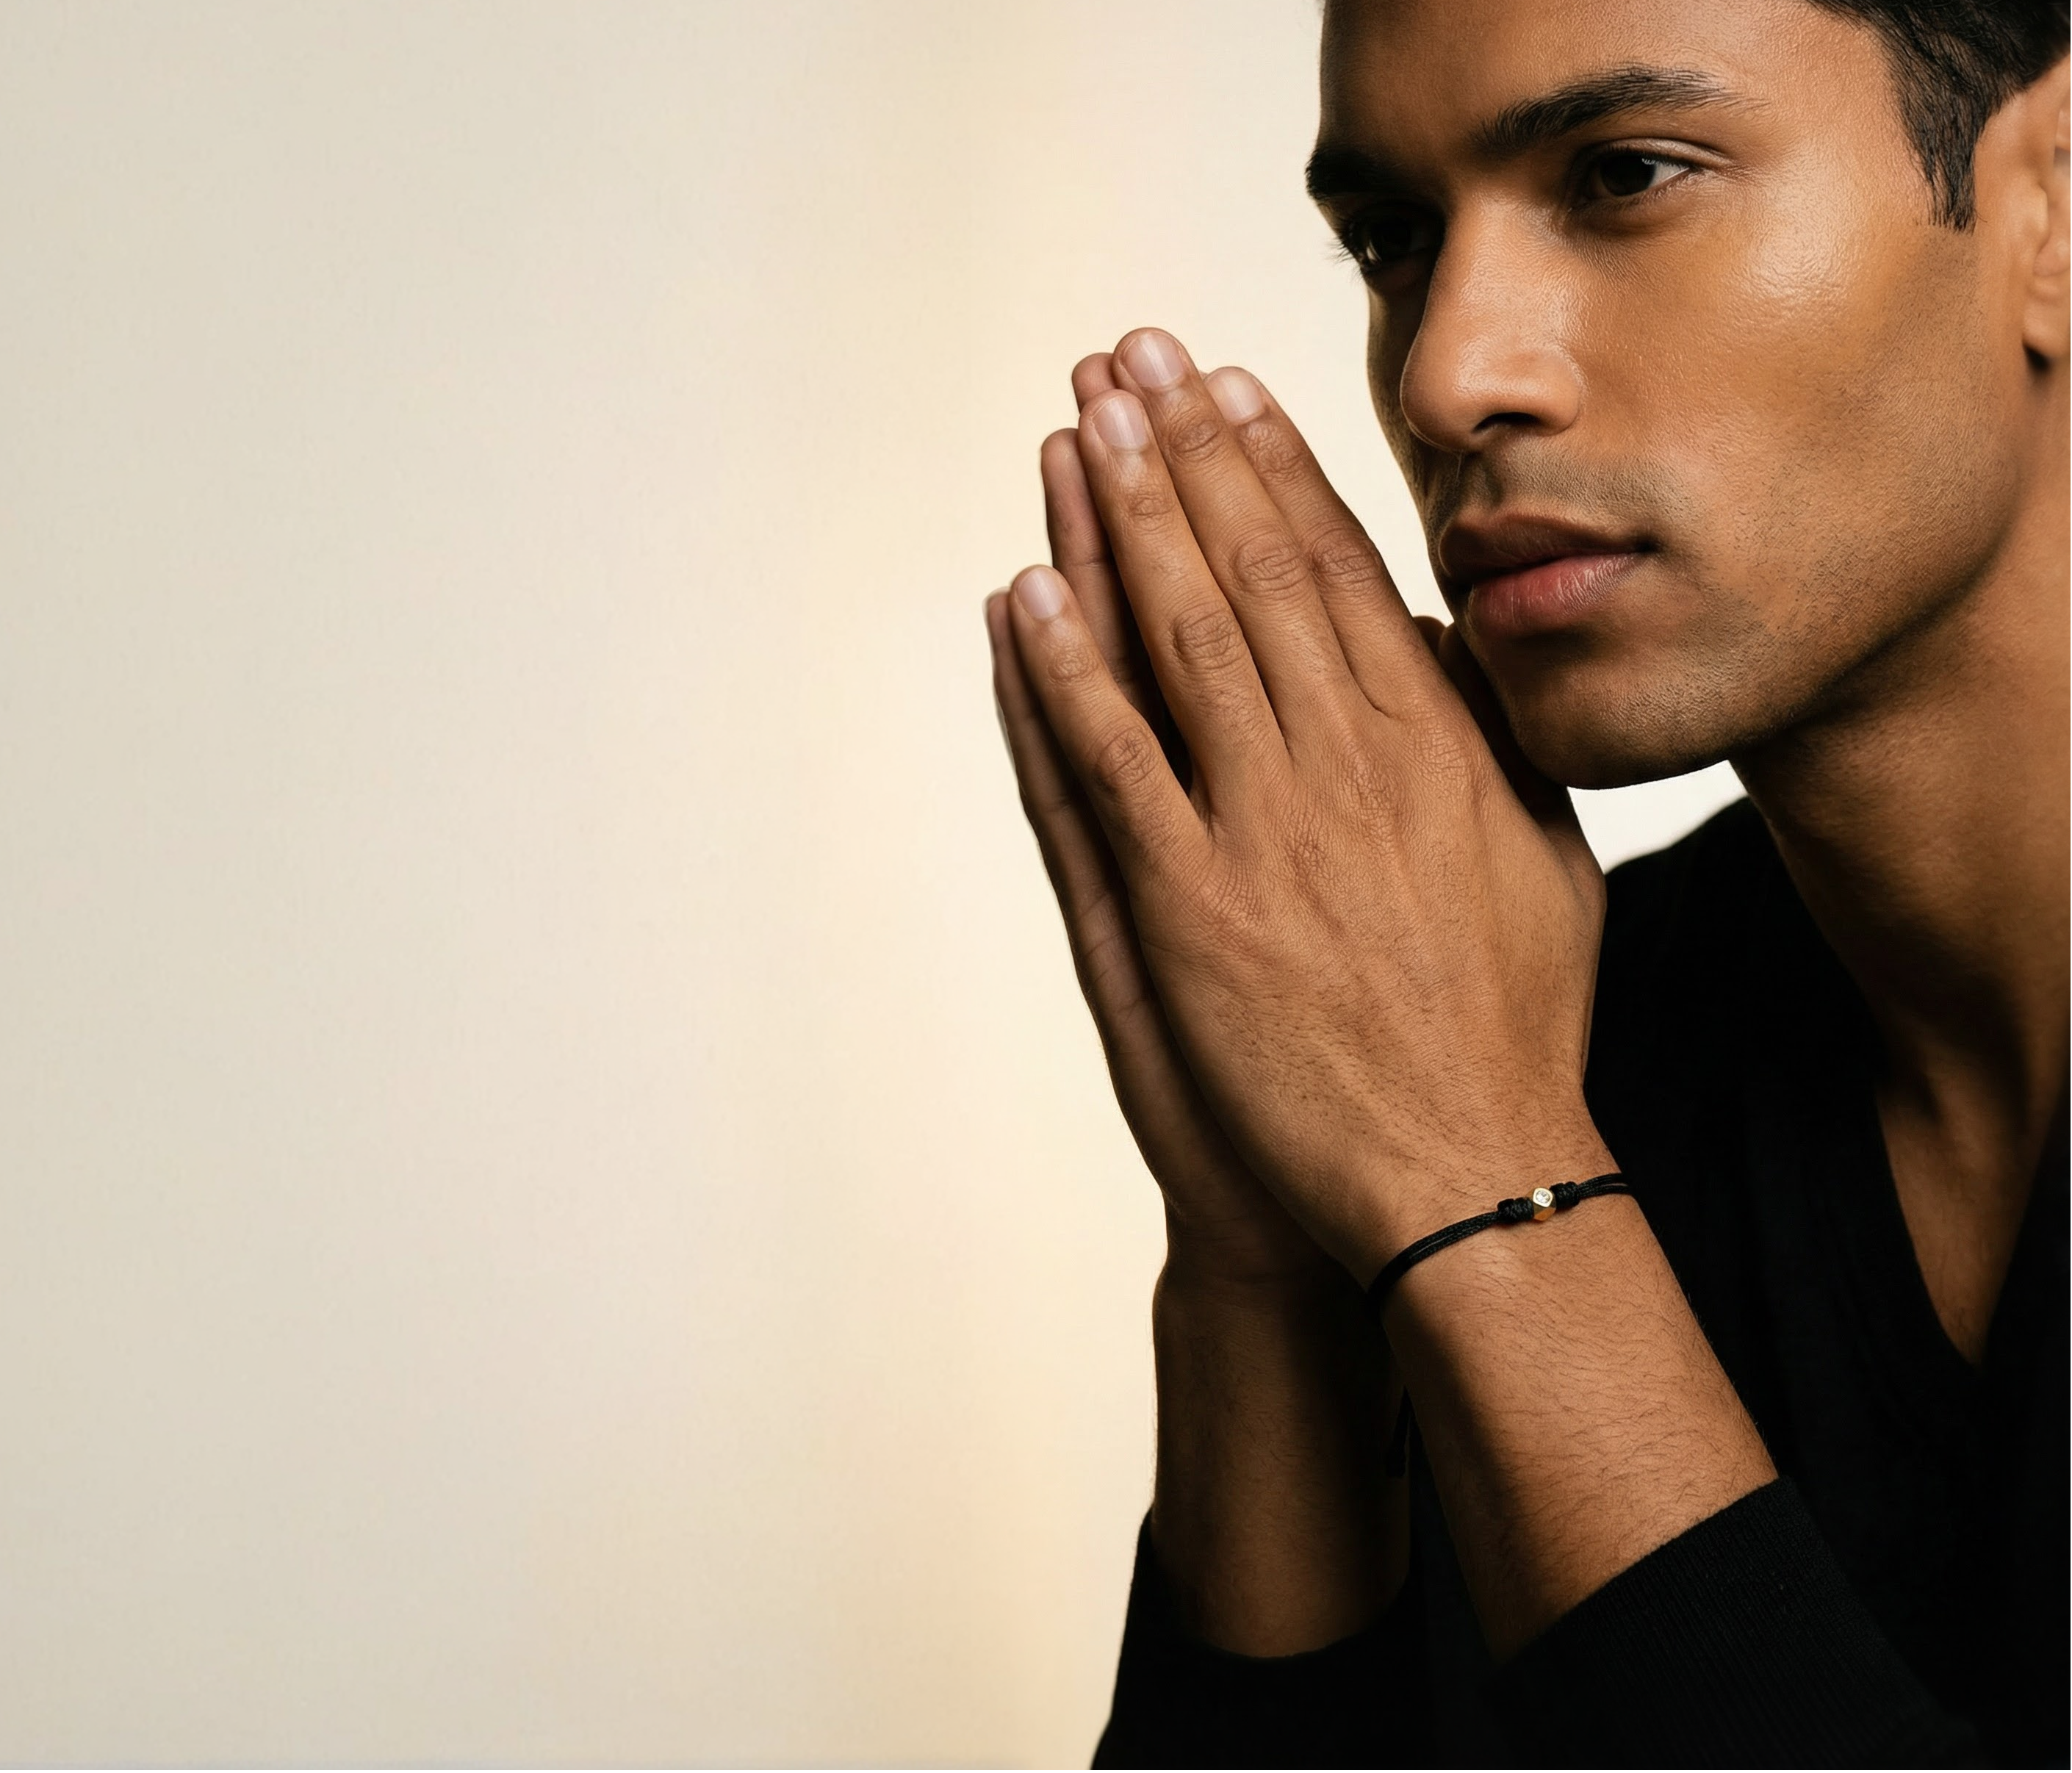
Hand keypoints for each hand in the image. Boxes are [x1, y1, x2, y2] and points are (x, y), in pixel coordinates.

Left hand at [1002, 329, 1611, 1279]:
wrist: (1467, 1169)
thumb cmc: (1515, 1021)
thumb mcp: (1548, 858)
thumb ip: (1493, 741)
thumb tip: (1443, 640)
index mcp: (1432, 743)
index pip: (1335, 571)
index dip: (1272, 469)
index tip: (1229, 386)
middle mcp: (1342, 764)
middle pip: (1243, 578)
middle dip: (1182, 455)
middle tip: (1130, 357)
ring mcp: (1259, 834)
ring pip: (1170, 646)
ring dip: (1114, 528)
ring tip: (1075, 430)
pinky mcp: (1186, 911)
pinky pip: (1110, 768)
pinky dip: (1060, 677)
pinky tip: (1020, 598)